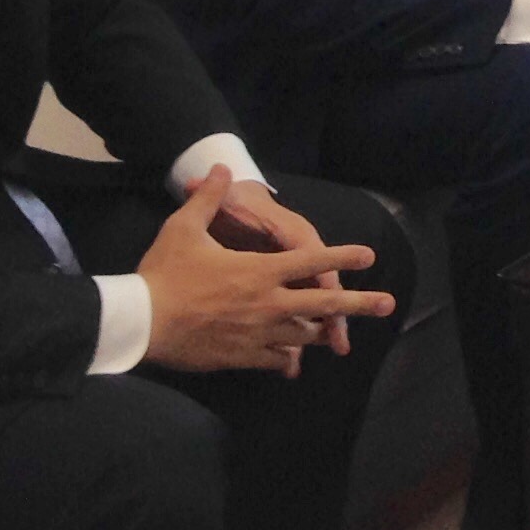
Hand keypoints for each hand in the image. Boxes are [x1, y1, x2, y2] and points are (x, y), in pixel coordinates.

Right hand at [139, 167, 393, 374]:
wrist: (141, 323)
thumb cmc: (164, 273)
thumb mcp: (184, 228)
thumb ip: (207, 198)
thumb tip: (219, 168)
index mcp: (260, 270)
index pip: (312, 260)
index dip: (343, 255)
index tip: (369, 256)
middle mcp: (269, 302)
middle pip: (324, 303)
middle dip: (359, 303)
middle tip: (388, 305)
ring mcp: (259, 333)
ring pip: (304, 335)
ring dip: (321, 333)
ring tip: (339, 337)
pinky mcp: (243, 357)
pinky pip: (277, 359)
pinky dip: (287, 357)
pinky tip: (292, 361)